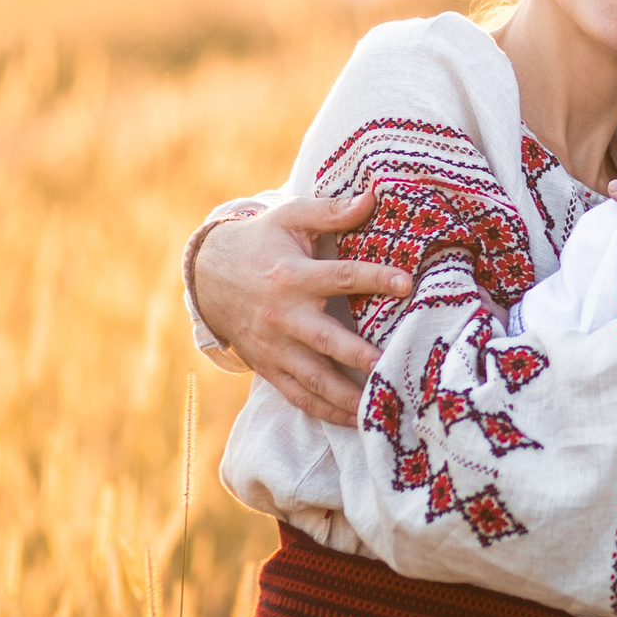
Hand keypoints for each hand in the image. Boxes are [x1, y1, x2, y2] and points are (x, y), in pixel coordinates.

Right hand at [191, 190, 409, 426]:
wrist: (208, 275)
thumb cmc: (261, 242)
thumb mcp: (291, 218)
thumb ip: (332, 211)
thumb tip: (373, 196)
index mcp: (292, 276)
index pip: (340, 278)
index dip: (375, 279)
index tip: (407, 283)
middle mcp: (283, 316)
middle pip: (326, 340)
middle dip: (359, 354)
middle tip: (391, 364)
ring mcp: (274, 347)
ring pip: (314, 379)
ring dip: (348, 396)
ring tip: (381, 406)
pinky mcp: (268, 368)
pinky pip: (299, 396)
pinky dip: (326, 411)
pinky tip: (356, 420)